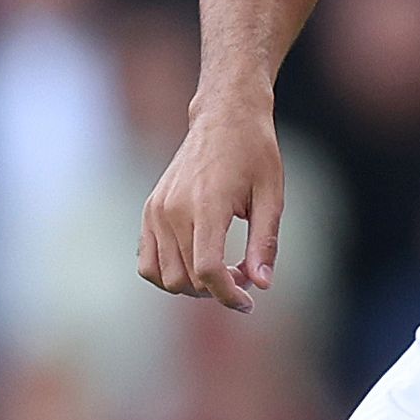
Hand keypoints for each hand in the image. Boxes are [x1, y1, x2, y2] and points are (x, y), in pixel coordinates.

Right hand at [138, 101, 286, 310]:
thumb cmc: (254, 153)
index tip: (249, 302)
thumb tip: (262, 285)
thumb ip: (265, 243)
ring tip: (221, 271)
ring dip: (193, 287)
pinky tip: (196, 263)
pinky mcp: (149, 210)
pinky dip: (169, 274)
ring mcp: (157, 211)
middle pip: (187, 279)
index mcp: (207, 205)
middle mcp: (174, 210)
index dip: (229, 296)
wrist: (224, 116)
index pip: (208, 271)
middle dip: (216, 290)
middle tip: (244, 275)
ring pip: (165, 277)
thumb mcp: (272, 196)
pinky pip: (147, 262)